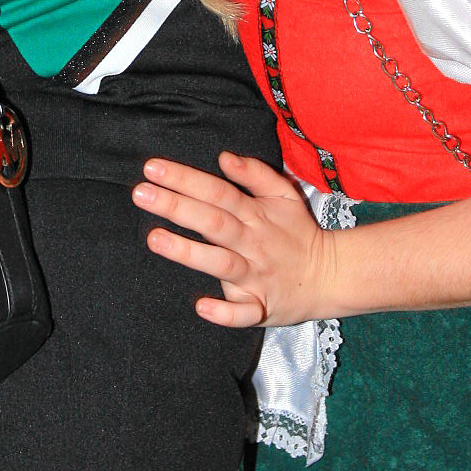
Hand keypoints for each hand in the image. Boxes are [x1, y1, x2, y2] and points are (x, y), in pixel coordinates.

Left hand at [132, 153, 338, 328]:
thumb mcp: (284, 195)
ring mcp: (255, 277)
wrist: (330, 277)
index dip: (186, 178)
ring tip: (155, 239)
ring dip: (189, 253)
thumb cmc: (297, 233)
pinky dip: (224, 312)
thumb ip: (255, 174)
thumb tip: (224, 157)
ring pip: (220, 263)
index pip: (217, 191)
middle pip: (213, 221)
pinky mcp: (259, 307)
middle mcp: (252, 243)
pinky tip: (201, 306)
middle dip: (176, 206)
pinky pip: (243, 313)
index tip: (153, 168)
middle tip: (140, 193)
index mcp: (256, 214)